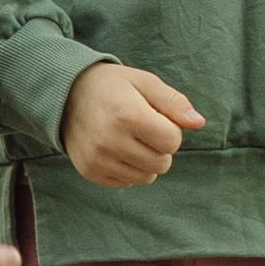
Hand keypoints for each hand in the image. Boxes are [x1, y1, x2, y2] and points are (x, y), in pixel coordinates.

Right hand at [61, 62, 205, 192]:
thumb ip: (174, 102)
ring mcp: (98, 159)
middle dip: (160, 147)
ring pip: (147, 178)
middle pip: (162, 163)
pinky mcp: (90, 172)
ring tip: (130, 139)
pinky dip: (128, 169)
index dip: (171, 130)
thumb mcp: (144, 82)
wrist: (65, 94)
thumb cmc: (112, 86)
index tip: (155, 117)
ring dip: (146, 161)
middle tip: (142, 129)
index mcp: (127, 115)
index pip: (172, 142)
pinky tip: (116, 149)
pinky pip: (127, 183)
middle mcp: (110, 140)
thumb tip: (199, 123)